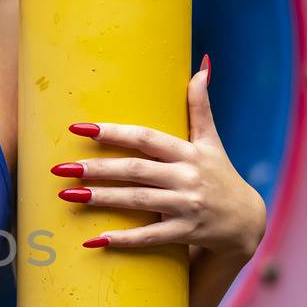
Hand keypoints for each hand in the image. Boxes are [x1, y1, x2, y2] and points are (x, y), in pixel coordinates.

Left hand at [52, 56, 267, 256]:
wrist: (246, 221)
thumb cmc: (219, 174)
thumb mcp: (212, 141)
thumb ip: (200, 107)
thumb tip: (201, 66)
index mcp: (189, 152)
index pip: (146, 138)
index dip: (113, 132)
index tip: (80, 128)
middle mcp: (187, 177)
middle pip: (135, 170)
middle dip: (97, 168)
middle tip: (60, 168)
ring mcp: (186, 206)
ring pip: (138, 201)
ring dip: (101, 199)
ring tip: (67, 195)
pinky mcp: (185, 232)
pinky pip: (151, 237)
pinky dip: (124, 239)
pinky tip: (94, 240)